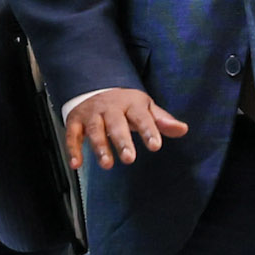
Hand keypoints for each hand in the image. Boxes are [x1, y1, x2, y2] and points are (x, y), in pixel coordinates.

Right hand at [63, 87, 189, 170]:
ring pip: (95, 130)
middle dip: (122, 141)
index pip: (141, 117)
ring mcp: (91, 115)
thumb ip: (162, 121)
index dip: (148, 130)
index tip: (155, 146)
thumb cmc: (125, 105)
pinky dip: (72, 150)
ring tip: (107, 164)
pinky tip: (76, 164)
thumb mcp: (145, 108)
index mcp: (130, 104)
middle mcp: (110, 108)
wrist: (94, 90)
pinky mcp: (75, 122)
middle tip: (129, 158)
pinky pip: (72, 135)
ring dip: (100, 147)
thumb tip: (183, 129)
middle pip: (116, 123)